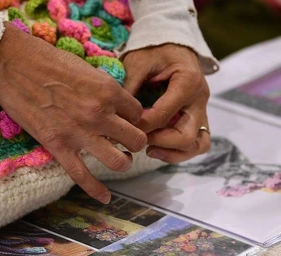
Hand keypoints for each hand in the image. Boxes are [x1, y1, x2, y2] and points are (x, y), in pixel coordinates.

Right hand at [0, 22, 146, 203]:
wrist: (12, 64)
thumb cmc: (46, 59)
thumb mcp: (84, 68)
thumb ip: (101, 88)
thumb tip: (109, 102)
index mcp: (108, 90)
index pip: (137, 113)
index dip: (133, 117)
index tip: (124, 119)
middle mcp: (100, 114)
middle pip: (136, 139)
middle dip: (135, 142)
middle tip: (127, 141)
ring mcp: (79, 132)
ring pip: (119, 162)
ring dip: (123, 162)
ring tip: (119, 159)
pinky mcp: (58, 146)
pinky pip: (83, 176)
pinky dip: (96, 190)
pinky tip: (106, 198)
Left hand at [123, 44, 210, 163]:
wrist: (171, 42)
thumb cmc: (153, 50)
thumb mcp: (137, 62)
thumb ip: (128, 87)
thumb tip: (114, 116)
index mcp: (187, 82)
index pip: (164, 115)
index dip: (142, 126)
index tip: (123, 128)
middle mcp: (199, 99)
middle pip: (187, 136)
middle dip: (160, 142)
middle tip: (138, 140)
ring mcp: (201, 110)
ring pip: (197, 144)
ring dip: (173, 152)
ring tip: (149, 150)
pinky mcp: (198, 117)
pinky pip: (197, 142)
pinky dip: (179, 151)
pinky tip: (156, 148)